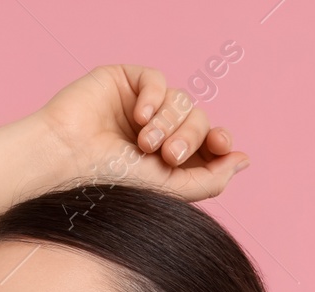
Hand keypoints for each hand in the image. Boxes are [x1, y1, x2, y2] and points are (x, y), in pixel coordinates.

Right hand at [34, 64, 249, 201]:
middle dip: (190, 136)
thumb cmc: (111, 181)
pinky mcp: (125, 82)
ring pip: (182, 100)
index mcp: (169, 157)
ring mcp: (142, 105)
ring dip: (169, 123)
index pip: (209, 141)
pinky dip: (155, 98)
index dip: (220, 140)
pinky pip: (158, 80)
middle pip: (199, 119)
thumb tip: (244, 160)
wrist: (69, 160)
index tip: (222, 146)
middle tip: (166, 155)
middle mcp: (158, 130)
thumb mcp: (170, 188)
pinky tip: (139, 117)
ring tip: (144, 143)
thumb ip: (211, 179)